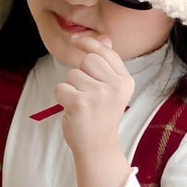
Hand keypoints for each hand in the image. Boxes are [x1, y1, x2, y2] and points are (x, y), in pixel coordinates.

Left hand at [53, 35, 134, 157]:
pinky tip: (72, 110)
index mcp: (125, 81)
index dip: (88, 43)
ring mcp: (98, 95)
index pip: (105, 52)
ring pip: (73, 74)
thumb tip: (104, 38)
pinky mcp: (80, 104)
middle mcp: (115, 87)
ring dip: (71, 88)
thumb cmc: (101, 117)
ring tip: (82, 105)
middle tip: (86, 94)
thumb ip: (108, 64)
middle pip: (88, 60)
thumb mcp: (111, 90)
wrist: (98, 148)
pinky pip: (61, 87)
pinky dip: (61, 98)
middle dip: (81, 73)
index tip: (74, 40)